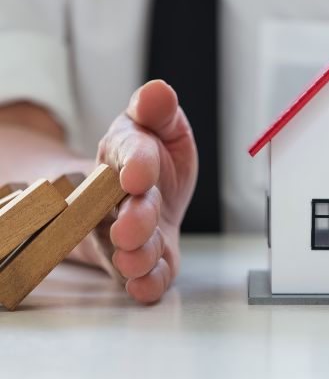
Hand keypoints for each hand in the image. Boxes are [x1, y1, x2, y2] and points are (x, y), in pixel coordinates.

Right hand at [92, 80, 196, 301]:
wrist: (145, 196)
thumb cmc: (154, 160)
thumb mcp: (160, 128)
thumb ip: (159, 112)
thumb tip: (158, 91)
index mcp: (126, 155)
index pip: (128, 154)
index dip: (134, 164)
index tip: (139, 173)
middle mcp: (118, 196)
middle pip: (122, 207)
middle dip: (130, 218)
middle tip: (132, 228)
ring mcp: (126, 231)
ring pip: (126, 246)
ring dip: (134, 255)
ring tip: (137, 260)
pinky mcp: (144, 258)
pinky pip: (143, 274)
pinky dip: (146, 282)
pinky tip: (147, 287)